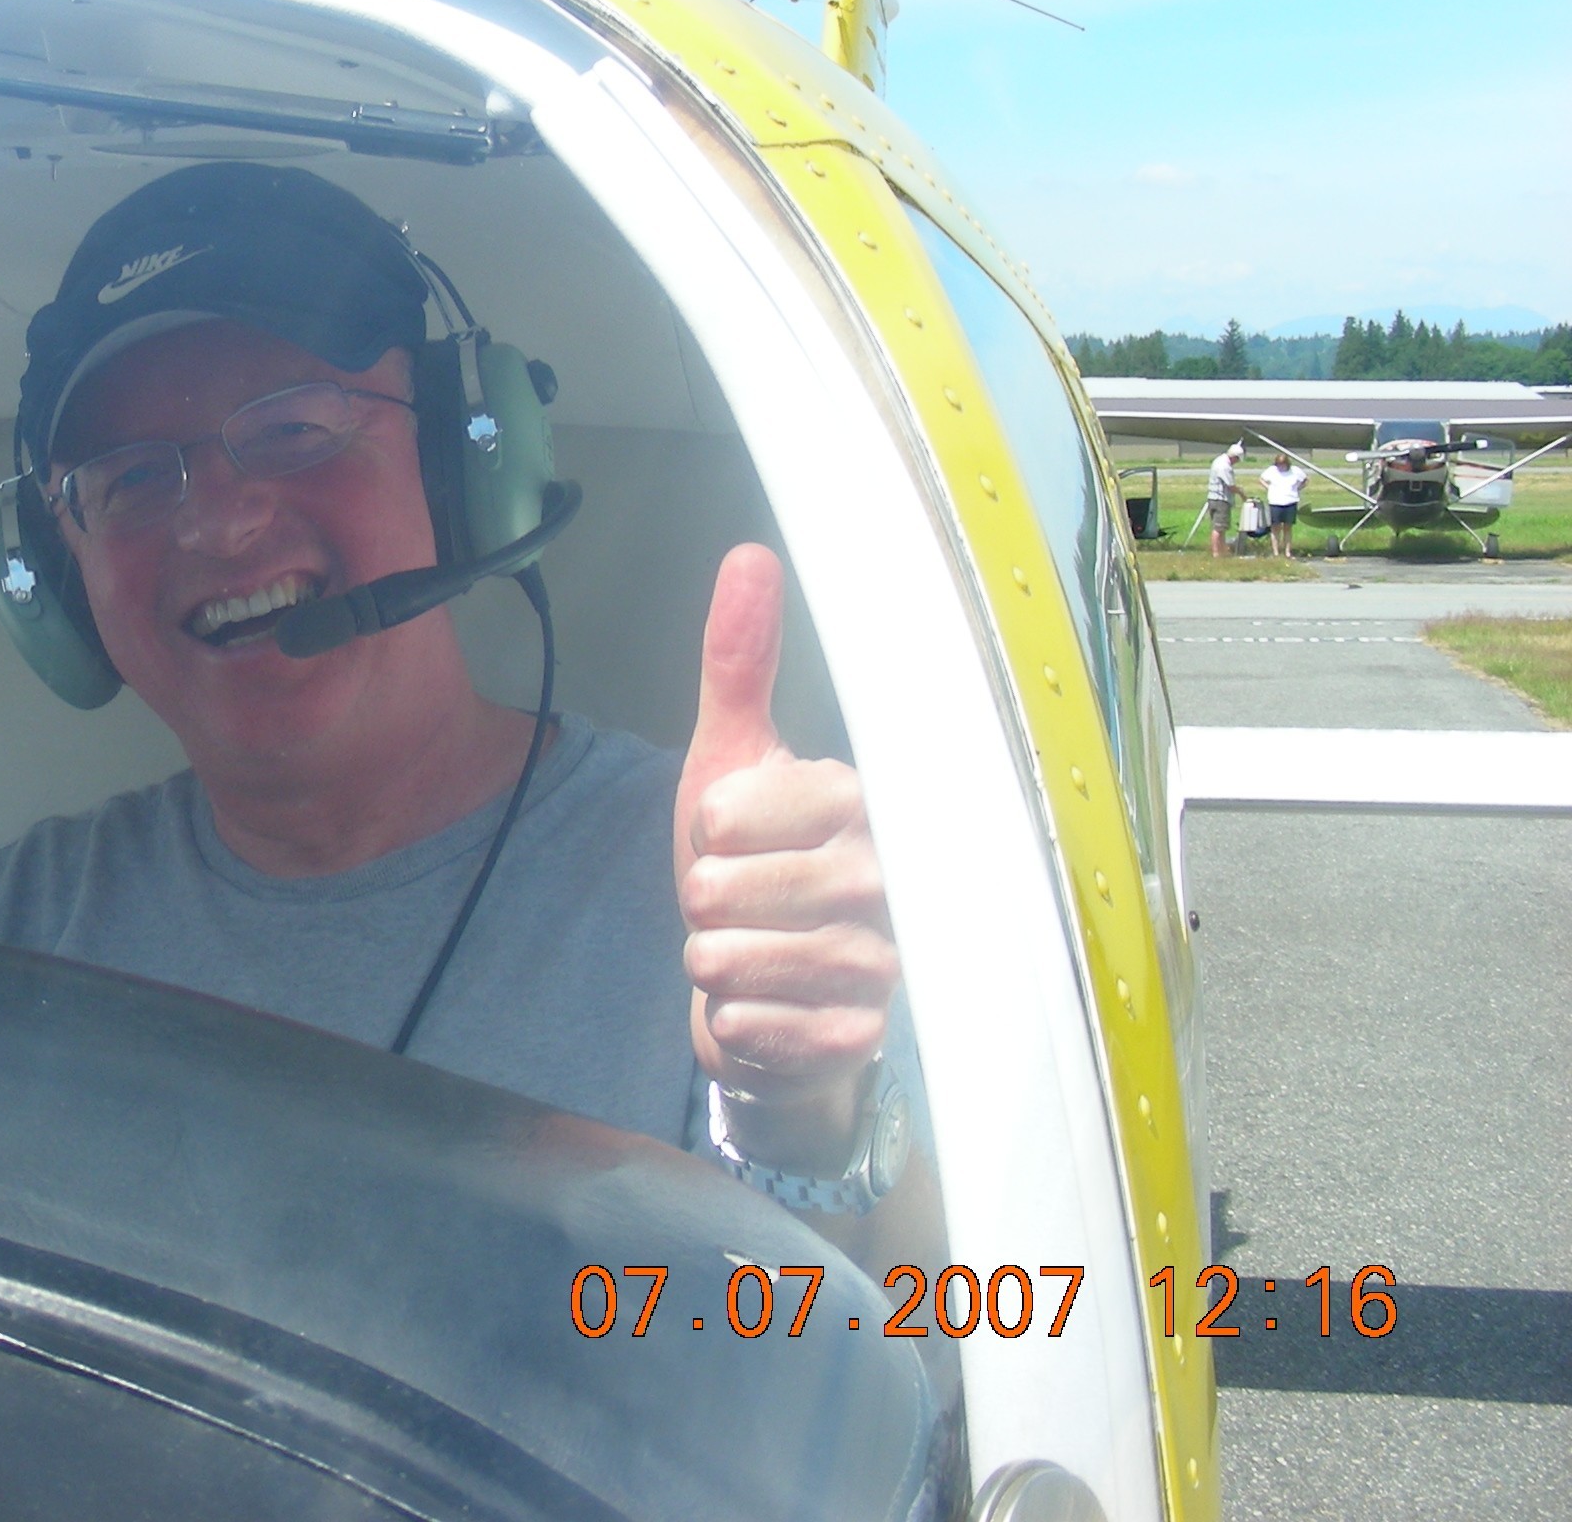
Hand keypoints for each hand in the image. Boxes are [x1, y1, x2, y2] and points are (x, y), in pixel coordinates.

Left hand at [673, 544, 897, 1174]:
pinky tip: (764, 1009)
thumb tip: (751, 555)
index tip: (738, 835)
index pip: (732, 810)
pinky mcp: (865, 1037)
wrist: (785, 997)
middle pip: (720, 888)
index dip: (710, 829)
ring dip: (714, 963)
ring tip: (750, 952)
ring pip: (729, 959)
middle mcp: (890, 875)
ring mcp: (886, 961)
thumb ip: (739, 665)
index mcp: (862, 799)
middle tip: (741, 904)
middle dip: (702, 904)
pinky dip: (734, 1023)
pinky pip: (749, 1027)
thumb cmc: (758, 869)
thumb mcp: (735, 761)